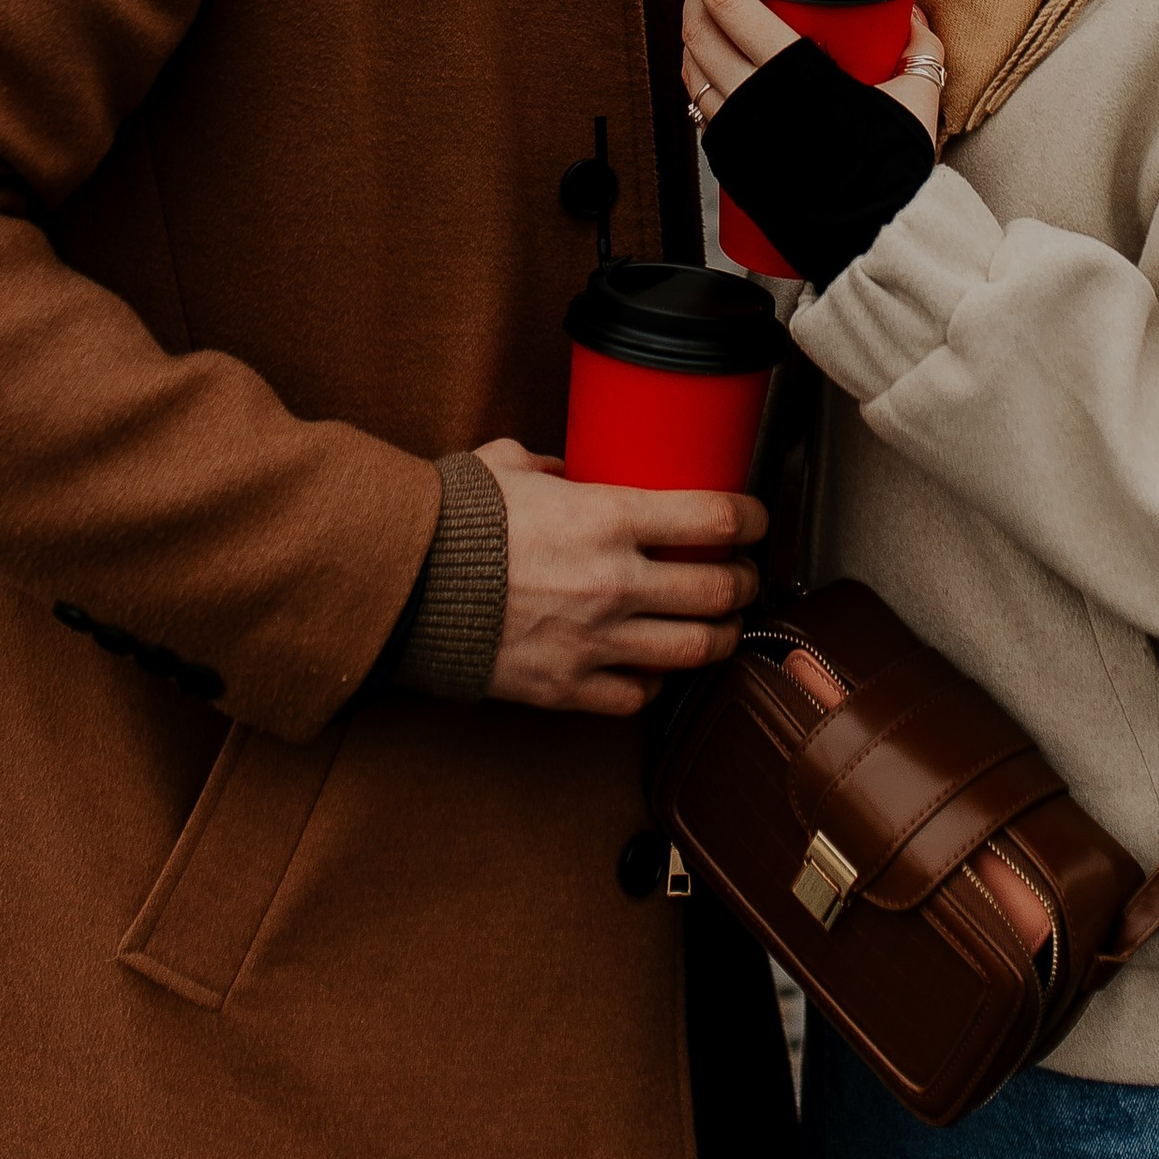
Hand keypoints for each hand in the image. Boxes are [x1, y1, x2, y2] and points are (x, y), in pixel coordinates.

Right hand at [474, 437, 763, 717]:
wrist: (401, 586)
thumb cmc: (453, 521)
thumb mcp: (510, 464)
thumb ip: (557, 465)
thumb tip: (579, 467)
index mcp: (606, 518)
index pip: (714, 519)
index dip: (751, 518)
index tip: (757, 518)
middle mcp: (614, 582)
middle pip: (717, 589)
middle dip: (743, 581)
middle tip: (744, 574)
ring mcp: (595, 641)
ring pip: (694, 650)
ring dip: (719, 636)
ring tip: (721, 624)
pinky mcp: (568, 688)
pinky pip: (638, 694)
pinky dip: (656, 681)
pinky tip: (656, 666)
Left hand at [683, 0, 946, 158]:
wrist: (876, 240)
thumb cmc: (893, 172)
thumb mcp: (917, 95)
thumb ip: (918, 47)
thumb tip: (912, 16)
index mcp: (794, 76)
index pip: (729, 6)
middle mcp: (754, 103)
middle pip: (698, 32)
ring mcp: (737, 135)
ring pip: (691, 70)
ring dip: (693, 36)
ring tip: (710, 18)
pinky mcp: (731, 164)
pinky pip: (700, 109)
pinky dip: (699, 80)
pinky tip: (716, 72)